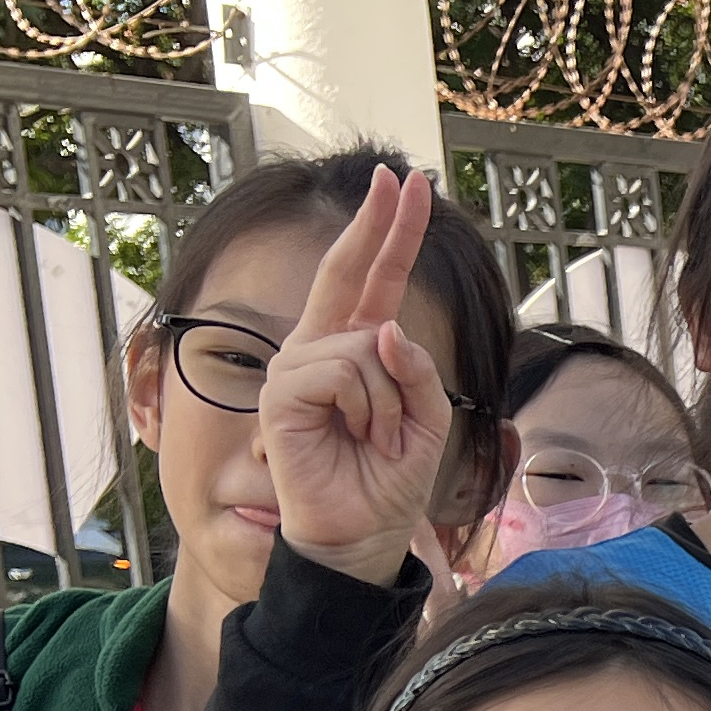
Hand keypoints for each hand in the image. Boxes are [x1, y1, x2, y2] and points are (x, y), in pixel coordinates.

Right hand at [261, 165, 461, 581]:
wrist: (359, 532)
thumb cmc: (389, 480)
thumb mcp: (428, 422)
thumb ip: (417, 373)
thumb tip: (386, 328)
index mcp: (356, 349)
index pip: (373, 281)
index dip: (388, 233)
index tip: (406, 185)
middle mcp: (321, 349)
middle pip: (346, 272)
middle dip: (378, 224)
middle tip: (403, 178)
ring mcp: (296, 368)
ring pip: (364, 344)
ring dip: (391, 398)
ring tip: (377, 436)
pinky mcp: (282, 394)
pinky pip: (343, 371)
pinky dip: (367, 406)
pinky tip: (356, 435)